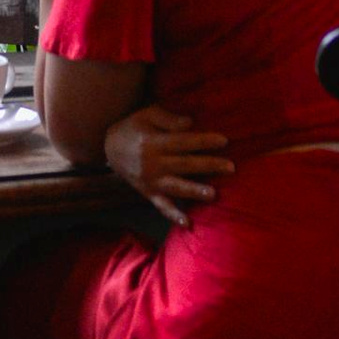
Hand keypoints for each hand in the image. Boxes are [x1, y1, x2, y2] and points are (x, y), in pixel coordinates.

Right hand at [102, 104, 233, 222]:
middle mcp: (153, 163)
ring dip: (195, 191)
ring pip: (176, 187)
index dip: (204, 141)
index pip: (183, 142)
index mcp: (153, 142)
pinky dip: (174, 215)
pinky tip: (187, 223)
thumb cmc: (132, 128)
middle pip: (185, 164)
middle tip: (231, 167)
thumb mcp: (146, 115)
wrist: (108, 148)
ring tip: (213, 194)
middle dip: (209, 165)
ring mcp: (151, 181)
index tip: (224, 141)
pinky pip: (162, 206)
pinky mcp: (148, 193)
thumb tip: (190, 123)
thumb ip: (168, 119)